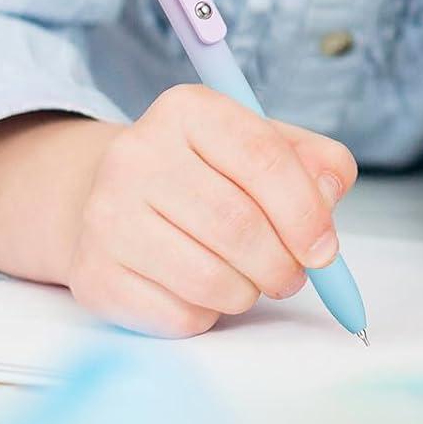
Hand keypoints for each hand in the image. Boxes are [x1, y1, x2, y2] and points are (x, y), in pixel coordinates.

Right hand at [65, 85, 357, 337]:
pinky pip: (177, 314)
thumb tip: (329, 194)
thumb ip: (314, 162)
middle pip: (237, 224)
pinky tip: (206, 291)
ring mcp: (107, 215)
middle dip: (282, 263)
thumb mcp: (263, 144)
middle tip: (295, 275)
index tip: (325, 249)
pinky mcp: (93, 273)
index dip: (305, 211)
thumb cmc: (207, 173)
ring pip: (209, 277)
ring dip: (249, 292)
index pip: (263, 158)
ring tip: (252, 281)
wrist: (113, 198)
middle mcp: (138, 154)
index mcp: (188, 109)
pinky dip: (209, 314)